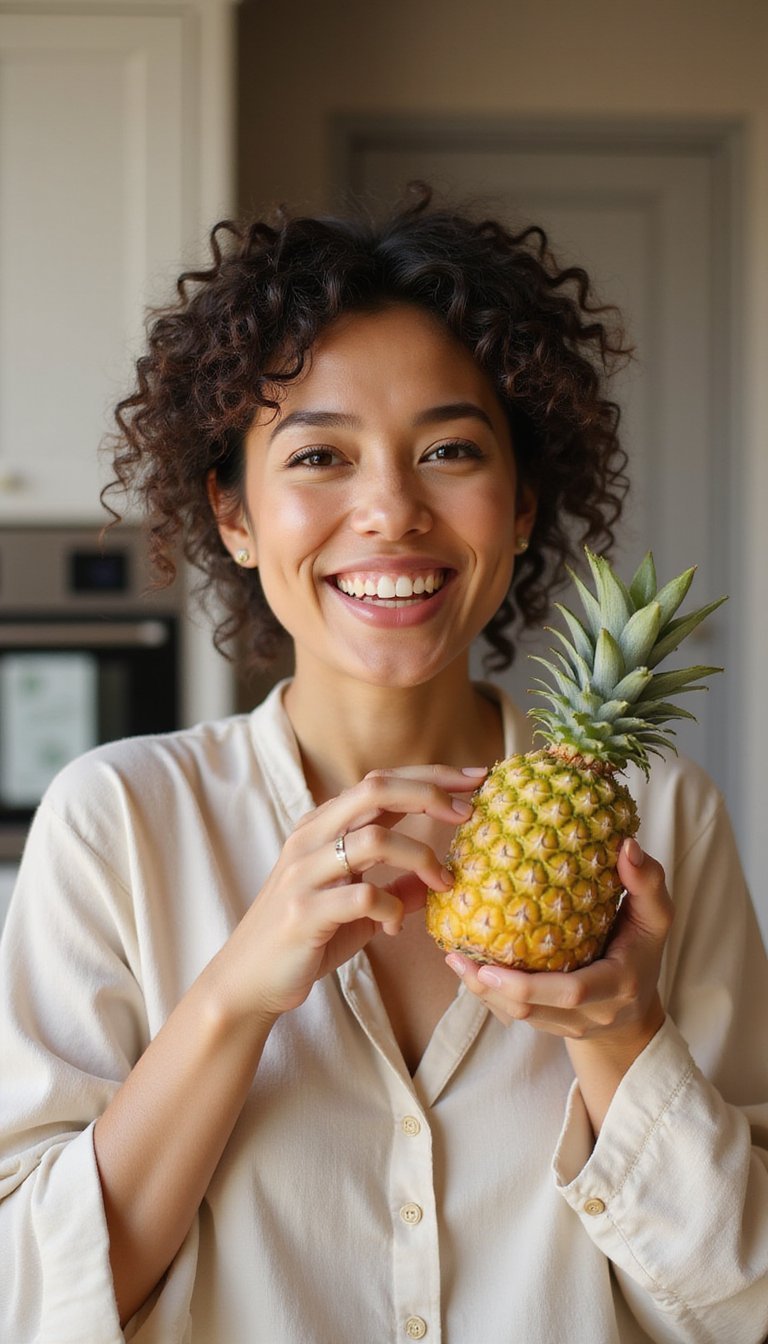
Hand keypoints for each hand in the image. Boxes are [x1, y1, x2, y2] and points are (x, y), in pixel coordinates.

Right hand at [206, 765, 485, 1027]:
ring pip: (373, 838)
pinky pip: (362, 896)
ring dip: (420, 858)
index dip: (430, 776)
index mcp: (322, 826)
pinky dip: (391, 909)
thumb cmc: (306, 938)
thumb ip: (396, 887)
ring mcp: (304, 873)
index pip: (381, 781)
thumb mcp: (357, 908)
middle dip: (429, 794)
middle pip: (375, 789)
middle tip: (468, 813)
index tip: (475, 779)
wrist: (247, 980)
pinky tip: (395, 927)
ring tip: (443, 884)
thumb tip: (442, 878)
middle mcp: (311, 838)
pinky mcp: (303, 912)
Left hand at [446, 837, 671, 1058]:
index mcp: (617, 985)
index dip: (528, 984)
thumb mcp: (655, 918)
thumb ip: (646, 883)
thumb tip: (627, 845)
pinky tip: (467, 968)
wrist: (637, 1012)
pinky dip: (488, 995)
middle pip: (532, 1010)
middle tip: (457, 957)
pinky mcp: (551, 1027)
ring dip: (481, 992)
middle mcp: (592, 1012)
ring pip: (517, 1017)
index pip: (572, 992)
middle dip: (491, 989)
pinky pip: (514, 1017)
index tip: (490, 966)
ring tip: (453, 958)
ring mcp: (569, 1025)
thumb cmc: (643, 951)